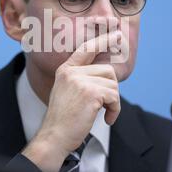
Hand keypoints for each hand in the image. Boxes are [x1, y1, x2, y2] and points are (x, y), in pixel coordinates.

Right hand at [21, 31, 121, 171]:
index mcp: (65, 70)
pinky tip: (107, 119)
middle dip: (111, 89)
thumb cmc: (63, 119)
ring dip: (113, 101)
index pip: (86, 49)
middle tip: (105, 105)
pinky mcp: (91, 93)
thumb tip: (107, 73)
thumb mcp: (68, 92)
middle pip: (107, 70)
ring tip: (103, 113)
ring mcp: (80, 81)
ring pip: (113, 84)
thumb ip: (82, 79)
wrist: (54, 136)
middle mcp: (71, 72)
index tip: (117, 35)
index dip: (103, 40)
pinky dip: (115, 110)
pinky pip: (114, 97)